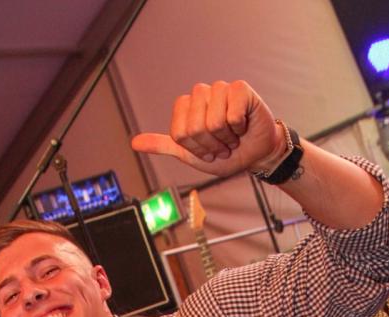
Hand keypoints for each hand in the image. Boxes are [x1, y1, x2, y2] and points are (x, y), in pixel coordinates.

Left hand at [131, 80, 284, 178]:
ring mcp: (220, 89)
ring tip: (232, 136)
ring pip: (214, 120)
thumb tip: (134, 143)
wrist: (254, 156)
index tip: (206, 150)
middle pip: (195, 126)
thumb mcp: (189, 155)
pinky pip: (233, 113)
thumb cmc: (224, 153)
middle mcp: (201, 94)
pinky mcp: (240, 89)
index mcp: (186, 107)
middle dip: (211, 144)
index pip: (180, 131)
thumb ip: (163, 145)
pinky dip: (239, 127)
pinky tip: (243, 126)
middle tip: (222, 145)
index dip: (195, 148)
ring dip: (226, 138)